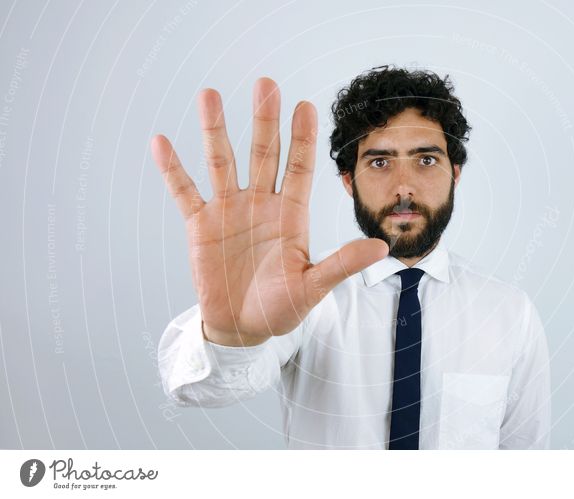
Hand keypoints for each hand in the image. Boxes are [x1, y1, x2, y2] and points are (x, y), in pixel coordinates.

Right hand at [151, 78, 387, 345]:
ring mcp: (229, 210)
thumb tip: (382, 247)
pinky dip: (173, 169)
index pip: (300, 167)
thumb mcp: (313, 286)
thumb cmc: (282, 308)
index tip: (305, 106)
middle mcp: (261, 203)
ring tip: (210, 95)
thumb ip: (342, 264)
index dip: (302, 138)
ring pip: (222, 162)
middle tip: (266, 84)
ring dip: (215, 130)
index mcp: (291, 213)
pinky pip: (184, 192)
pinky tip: (161, 142)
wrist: (242, 328)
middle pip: (264, 154)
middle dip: (265, 120)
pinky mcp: (200, 225)